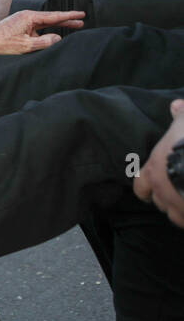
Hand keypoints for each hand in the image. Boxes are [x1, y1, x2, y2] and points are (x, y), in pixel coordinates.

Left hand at [0, 10, 83, 54]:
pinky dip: (48, 30)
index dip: (69, 16)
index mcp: (29, 17)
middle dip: (67, 20)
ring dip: (58, 26)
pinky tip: (54, 35)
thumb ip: (44, 42)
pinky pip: (38, 28)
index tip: (81, 14)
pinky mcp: (20, 26)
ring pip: (45, 23)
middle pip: (52, 18)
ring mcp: (23, 21)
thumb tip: (57, 37)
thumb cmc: (2, 43)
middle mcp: (27, 16)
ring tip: (74, 27)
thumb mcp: (26, 45)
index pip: (54, 16)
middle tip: (82, 21)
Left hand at [134, 99, 183, 227]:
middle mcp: (163, 192)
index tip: (153, 188)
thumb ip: (180, 114)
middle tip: (179, 190)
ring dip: (181, 209)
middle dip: (168, 198)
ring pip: (176, 215)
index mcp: (154, 171)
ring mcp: (180, 206)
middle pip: (160, 202)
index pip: (140, 187)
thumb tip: (175, 106)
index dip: (147, 188)